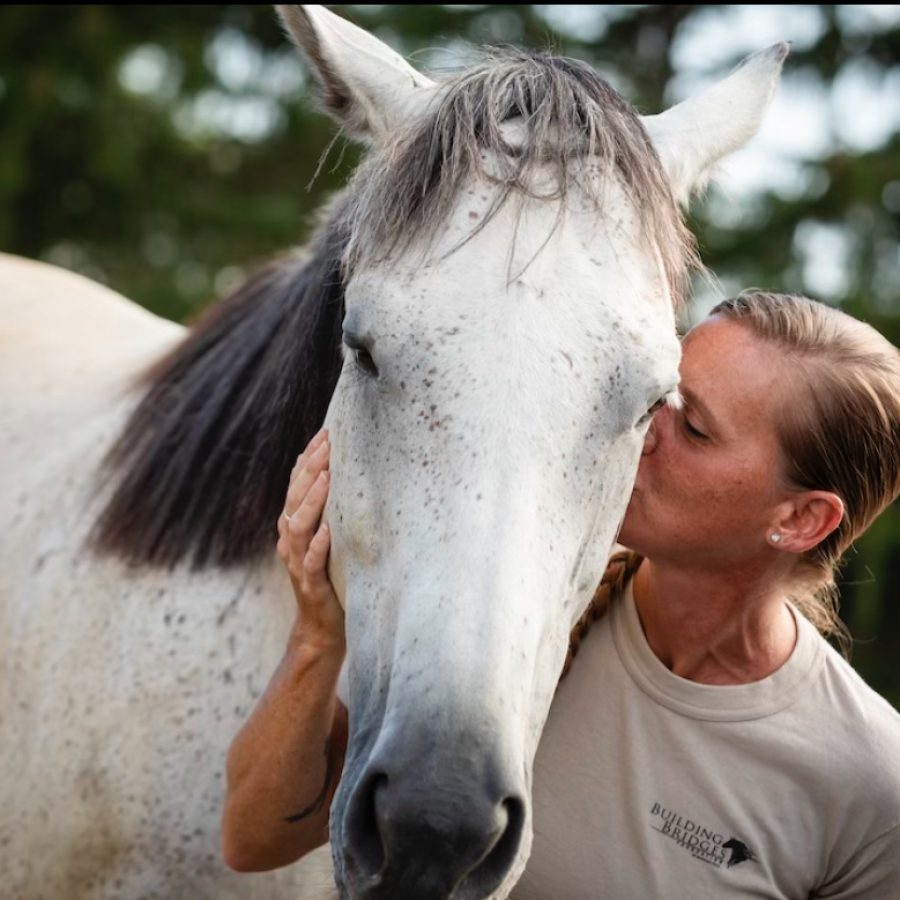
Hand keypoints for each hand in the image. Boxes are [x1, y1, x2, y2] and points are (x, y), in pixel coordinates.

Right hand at [276, 428, 344, 652]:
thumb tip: (339, 471)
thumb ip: (327, 510)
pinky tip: (328, 530)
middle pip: (294, 499)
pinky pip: (311, 564)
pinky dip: (318, 546)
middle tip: (328, 444)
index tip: (325, 434)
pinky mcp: (311, 586)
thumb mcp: (327, 538)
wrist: (322, 627)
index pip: (296, 486)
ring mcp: (298, 564)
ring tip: (328, 477)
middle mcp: (290, 542)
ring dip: (312, 501)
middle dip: (310, 470)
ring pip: (298, 527)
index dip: (307, 460)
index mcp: (293, 527)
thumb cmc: (330, 576)